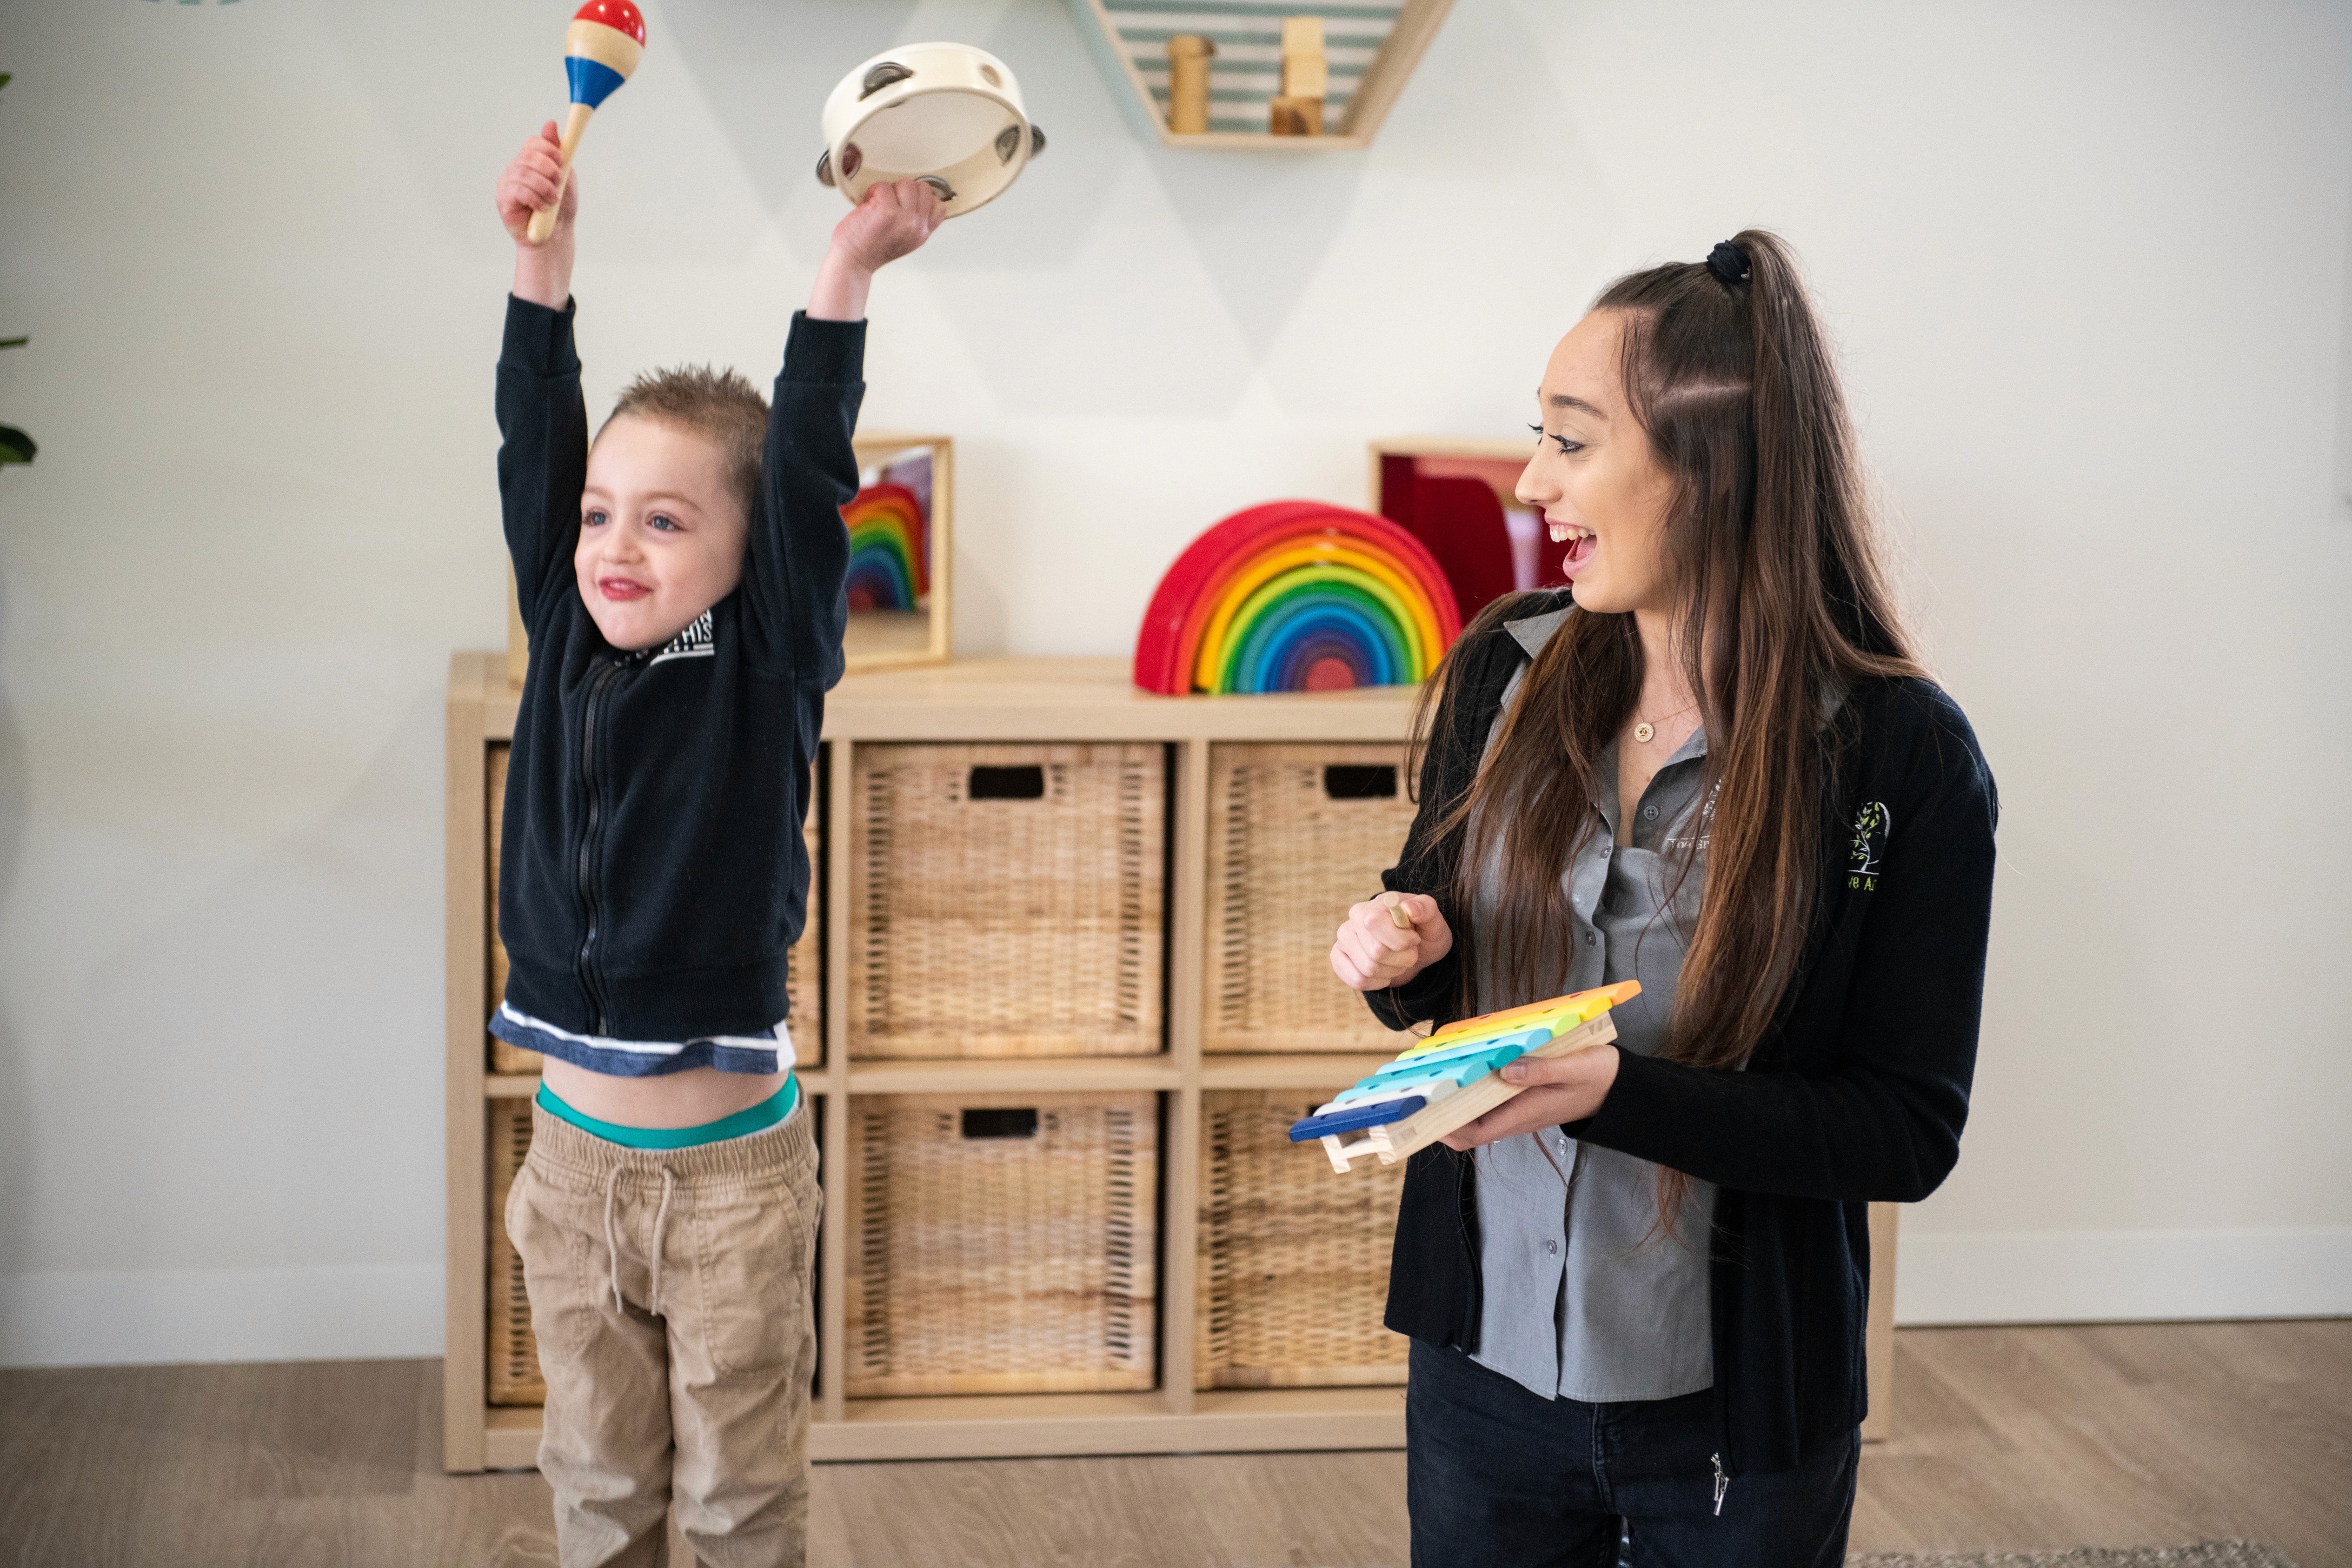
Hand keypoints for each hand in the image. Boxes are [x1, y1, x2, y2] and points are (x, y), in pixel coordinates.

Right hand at [497, 123, 575, 245]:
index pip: (533, 143)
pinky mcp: (503, 198)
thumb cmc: (560, 207)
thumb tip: (550, 124)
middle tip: (558, 183)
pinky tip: (542, 207)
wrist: (556, 235)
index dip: (547, 148)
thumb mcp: (565, 177)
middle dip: (547, 168)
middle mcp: (517, 168)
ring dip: (544, 187)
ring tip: (553, 200)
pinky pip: (518, 190)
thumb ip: (559, 153)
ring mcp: (508, 183)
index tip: (560, 160)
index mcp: (531, 161)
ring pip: (524, 173)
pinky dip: (535, 198)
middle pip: (527, 155)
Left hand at [808, 180, 944, 320]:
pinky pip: (884, 185)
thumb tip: (918, 196)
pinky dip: (873, 190)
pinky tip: (868, 203)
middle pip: (923, 188)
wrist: (853, 260)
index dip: (921, 198)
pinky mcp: (887, 211)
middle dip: (904, 190)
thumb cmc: (871, 247)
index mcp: (923, 233)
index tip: (904, 205)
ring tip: (878, 204)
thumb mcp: (906, 239)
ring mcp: (904, 219)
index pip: (939, 205)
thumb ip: (916, 221)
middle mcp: (917, 227)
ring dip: (889, 189)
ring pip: (906, 183)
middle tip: (889, 204)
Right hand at [1330, 892, 1452, 992]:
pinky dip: (1377, 983)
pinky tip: (1384, 974)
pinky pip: (1357, 980)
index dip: (1400, 940)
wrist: (1415, 951)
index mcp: (1373, 905)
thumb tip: (1409, 909)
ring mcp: (1343, 940)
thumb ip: (1426, 909)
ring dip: (1392, 971)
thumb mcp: (1434, 921)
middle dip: (1401, 958)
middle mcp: (1353, 920)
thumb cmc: (1423, 933)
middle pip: (1375, 952)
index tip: (1414, 939)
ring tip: (1398, 961)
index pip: (1374, 923)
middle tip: (1409, 952)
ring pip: (1368, 969)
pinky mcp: (1338, 959)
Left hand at [1439, 1045, 1619, 1150]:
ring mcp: (1516, 1107)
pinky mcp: (1520, 1095)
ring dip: (1453, 1094)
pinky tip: (1464, 1061)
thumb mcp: (1575, 1068)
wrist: (1618, 1087)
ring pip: (1475, 1109)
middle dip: (1439, 1109)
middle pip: (1466, 1123)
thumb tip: (1505, 1071)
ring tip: (1431, 1070)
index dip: (1444, 1128)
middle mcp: (1514, 1115)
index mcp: (1524, 1113)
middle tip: (1416, 1084)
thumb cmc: (1598, 1077)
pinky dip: (1471, 1082)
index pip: (1473, 1133)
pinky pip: (1488, 1095)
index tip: (1422, 1112)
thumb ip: (1542, 1070)